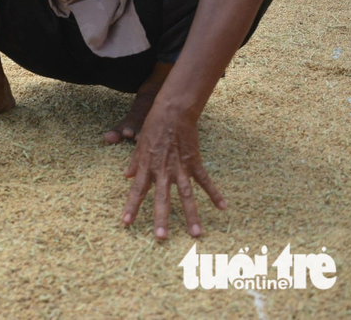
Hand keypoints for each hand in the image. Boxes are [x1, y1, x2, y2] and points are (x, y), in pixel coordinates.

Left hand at [122, 106, 225, 238]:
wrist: (173, 112)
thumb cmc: (153, 126)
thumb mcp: (140, 145)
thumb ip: (135, 163)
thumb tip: (127, 176)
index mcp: (147, 166)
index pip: (137, 190)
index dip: (131, 206)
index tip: (126, 222)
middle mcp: (163, 170)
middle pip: (161, 198)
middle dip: (161, 218)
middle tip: (161, 237)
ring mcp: (180, 168)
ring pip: (186, 195)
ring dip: (191, 215)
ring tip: (195, 233)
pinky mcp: (195, 163)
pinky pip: (205, 181)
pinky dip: (215, 194)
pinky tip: (223, 207)